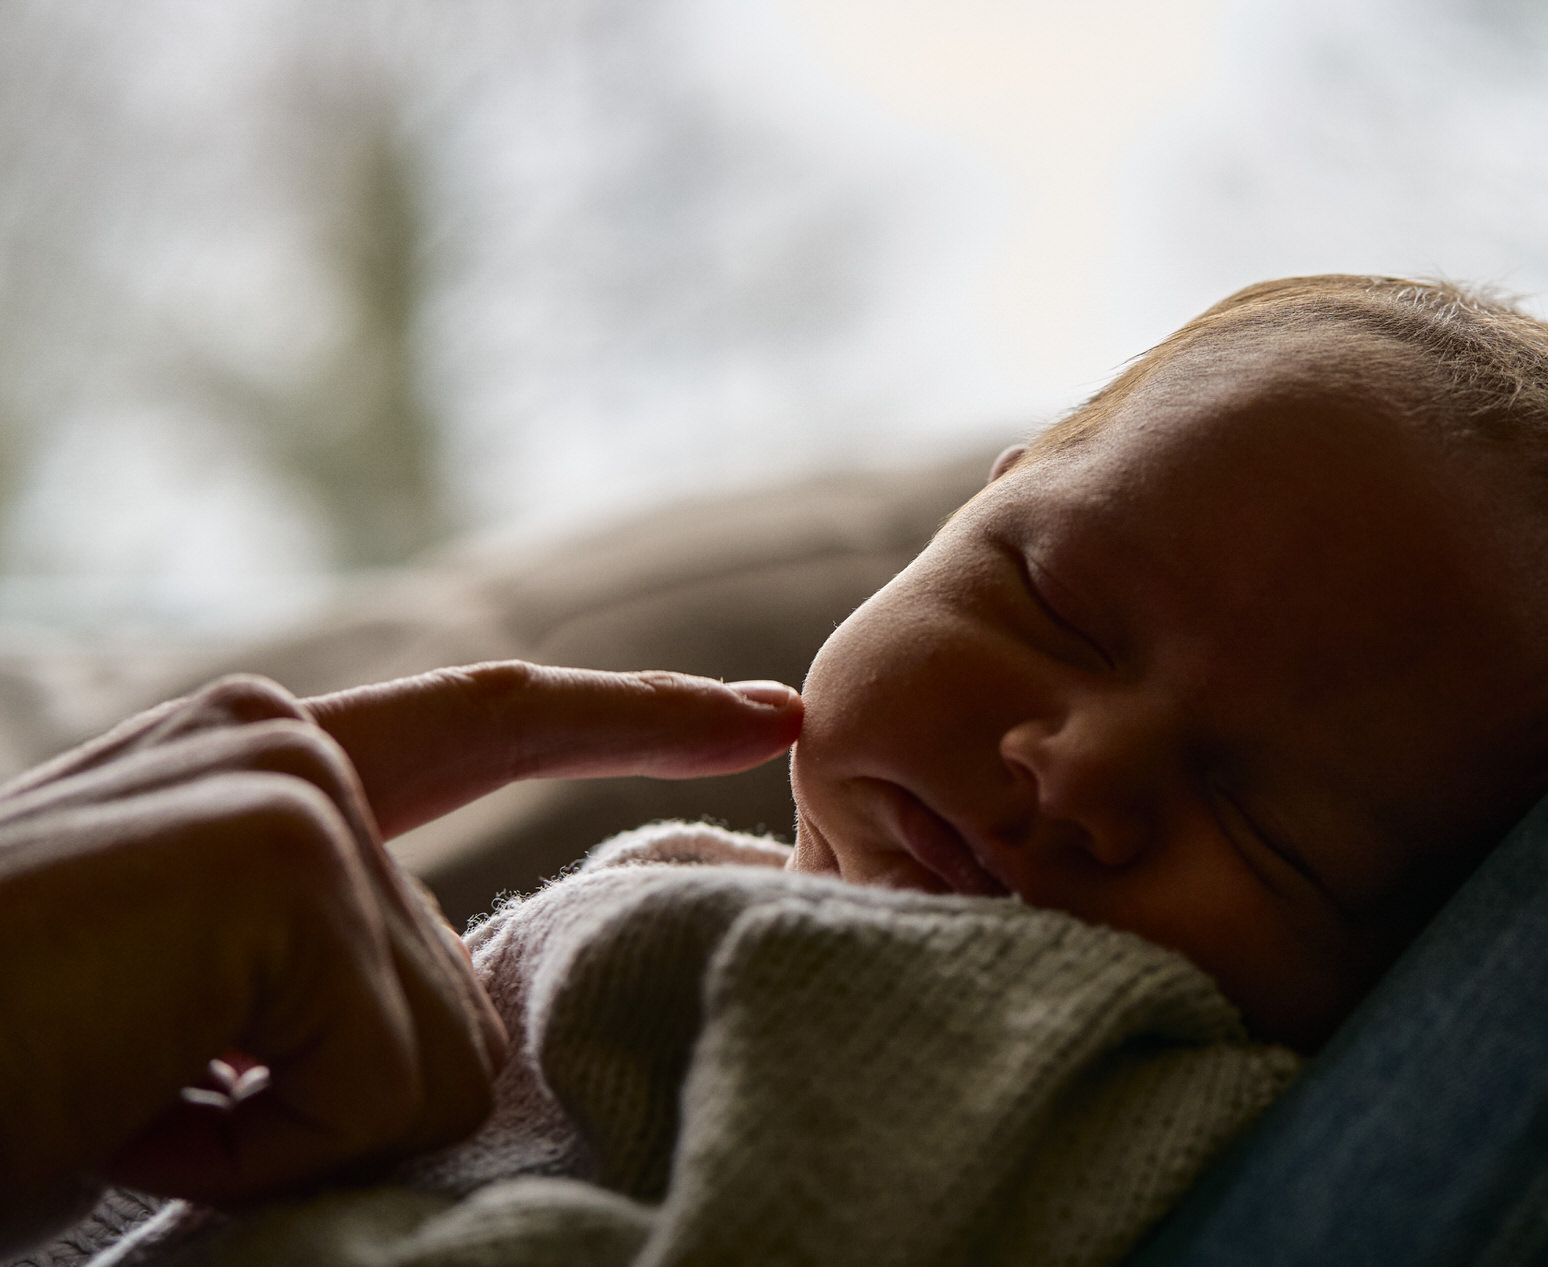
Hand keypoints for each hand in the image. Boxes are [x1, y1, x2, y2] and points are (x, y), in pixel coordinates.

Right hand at [0, 661, 799, 1236]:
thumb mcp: (178, 1007)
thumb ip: (319, 964)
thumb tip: (460, 1021)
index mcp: (255, 768)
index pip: (491, 723)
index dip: (638, 723)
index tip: (766, 717)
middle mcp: (281, 743)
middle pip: (457, 989)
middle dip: (331, 1102)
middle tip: (143, 1099)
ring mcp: (286, 785)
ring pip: (429, 1051)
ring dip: (280, 1135)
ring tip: (119, 1097)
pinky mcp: (280, 854)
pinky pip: (380, 1082)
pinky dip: (264, 1153)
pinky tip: (132, 1110)